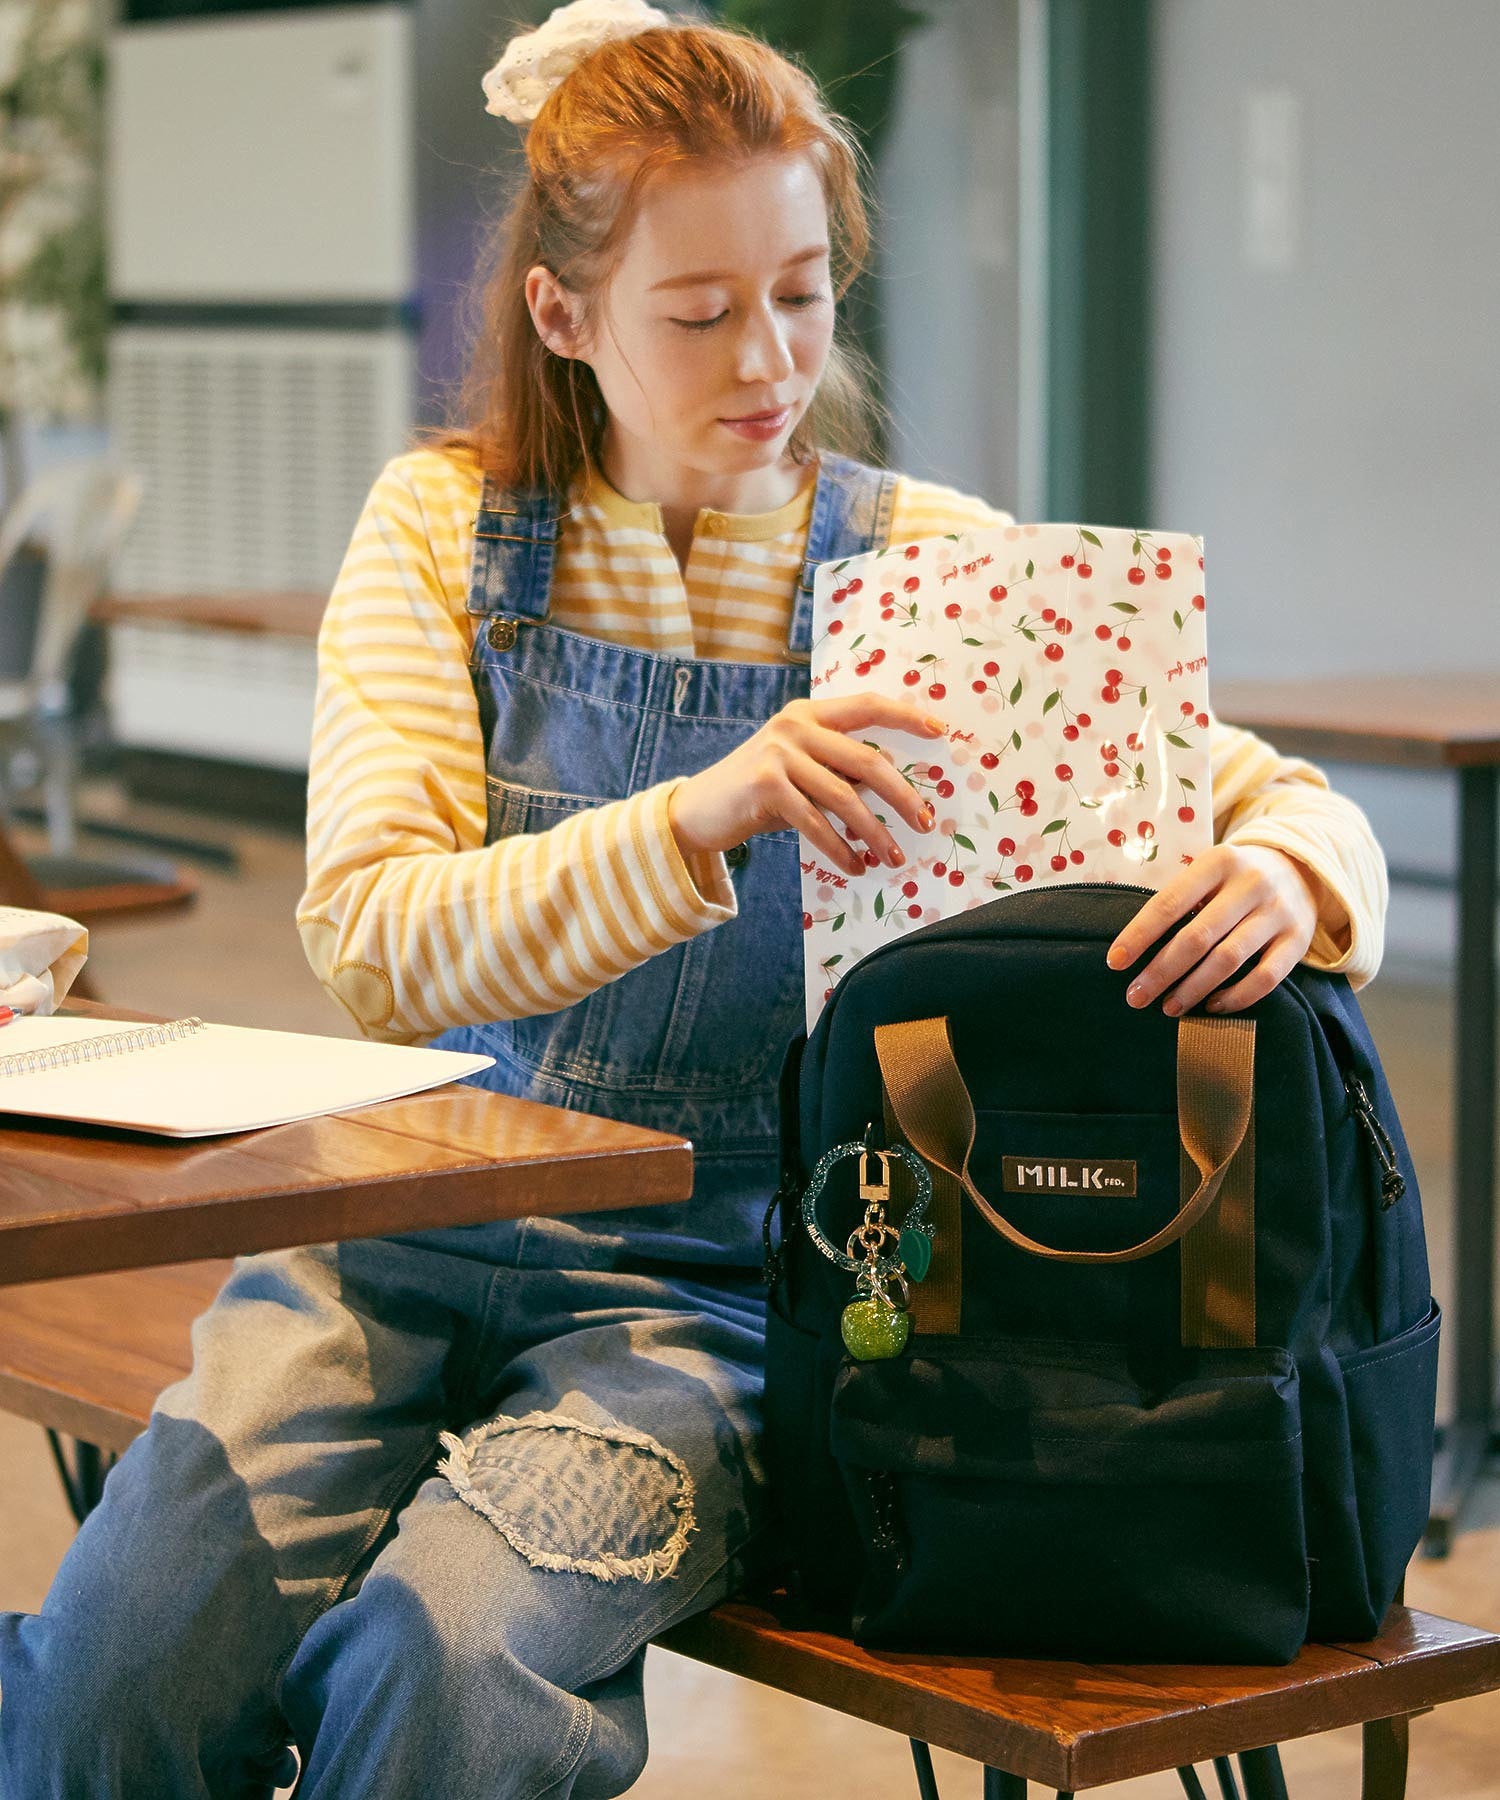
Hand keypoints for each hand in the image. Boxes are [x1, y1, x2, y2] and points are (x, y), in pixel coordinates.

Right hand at [667, 695, 945, 876]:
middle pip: (866, 759)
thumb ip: (838, 769)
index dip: (906, 717)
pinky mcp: (765, 785)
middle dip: (901, 795)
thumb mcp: (800, 770)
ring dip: (874, 833)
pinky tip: (854, 867)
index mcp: (808, 714)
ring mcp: (778, 753)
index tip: (940, 732)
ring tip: (893, 858)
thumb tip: (893, 790)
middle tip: (925, 822)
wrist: (698, 810)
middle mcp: (795, 726)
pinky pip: (816, 822)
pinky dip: (840, 849)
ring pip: (844, 797)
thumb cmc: (758, 792)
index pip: (866, 706)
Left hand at [1105, 844, 1320, 1015]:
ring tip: (1168, 1007)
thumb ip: (1180, 897)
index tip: (1115, 963)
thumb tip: (1132, 946)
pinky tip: (1211, 1005)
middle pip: (1197, 937)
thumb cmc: (1236, 878)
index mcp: (1219, 862)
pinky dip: (1236, 997)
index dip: (1139, 935)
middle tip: (1136, 997)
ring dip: (1192, 989)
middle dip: (1161, 972)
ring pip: (1228, 960)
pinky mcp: (1299, 941)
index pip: (1169, 903)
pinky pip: (1266, 978)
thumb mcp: (1209, 870)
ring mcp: (1278, 913)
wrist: (1303, 869)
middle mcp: (1251, 884)